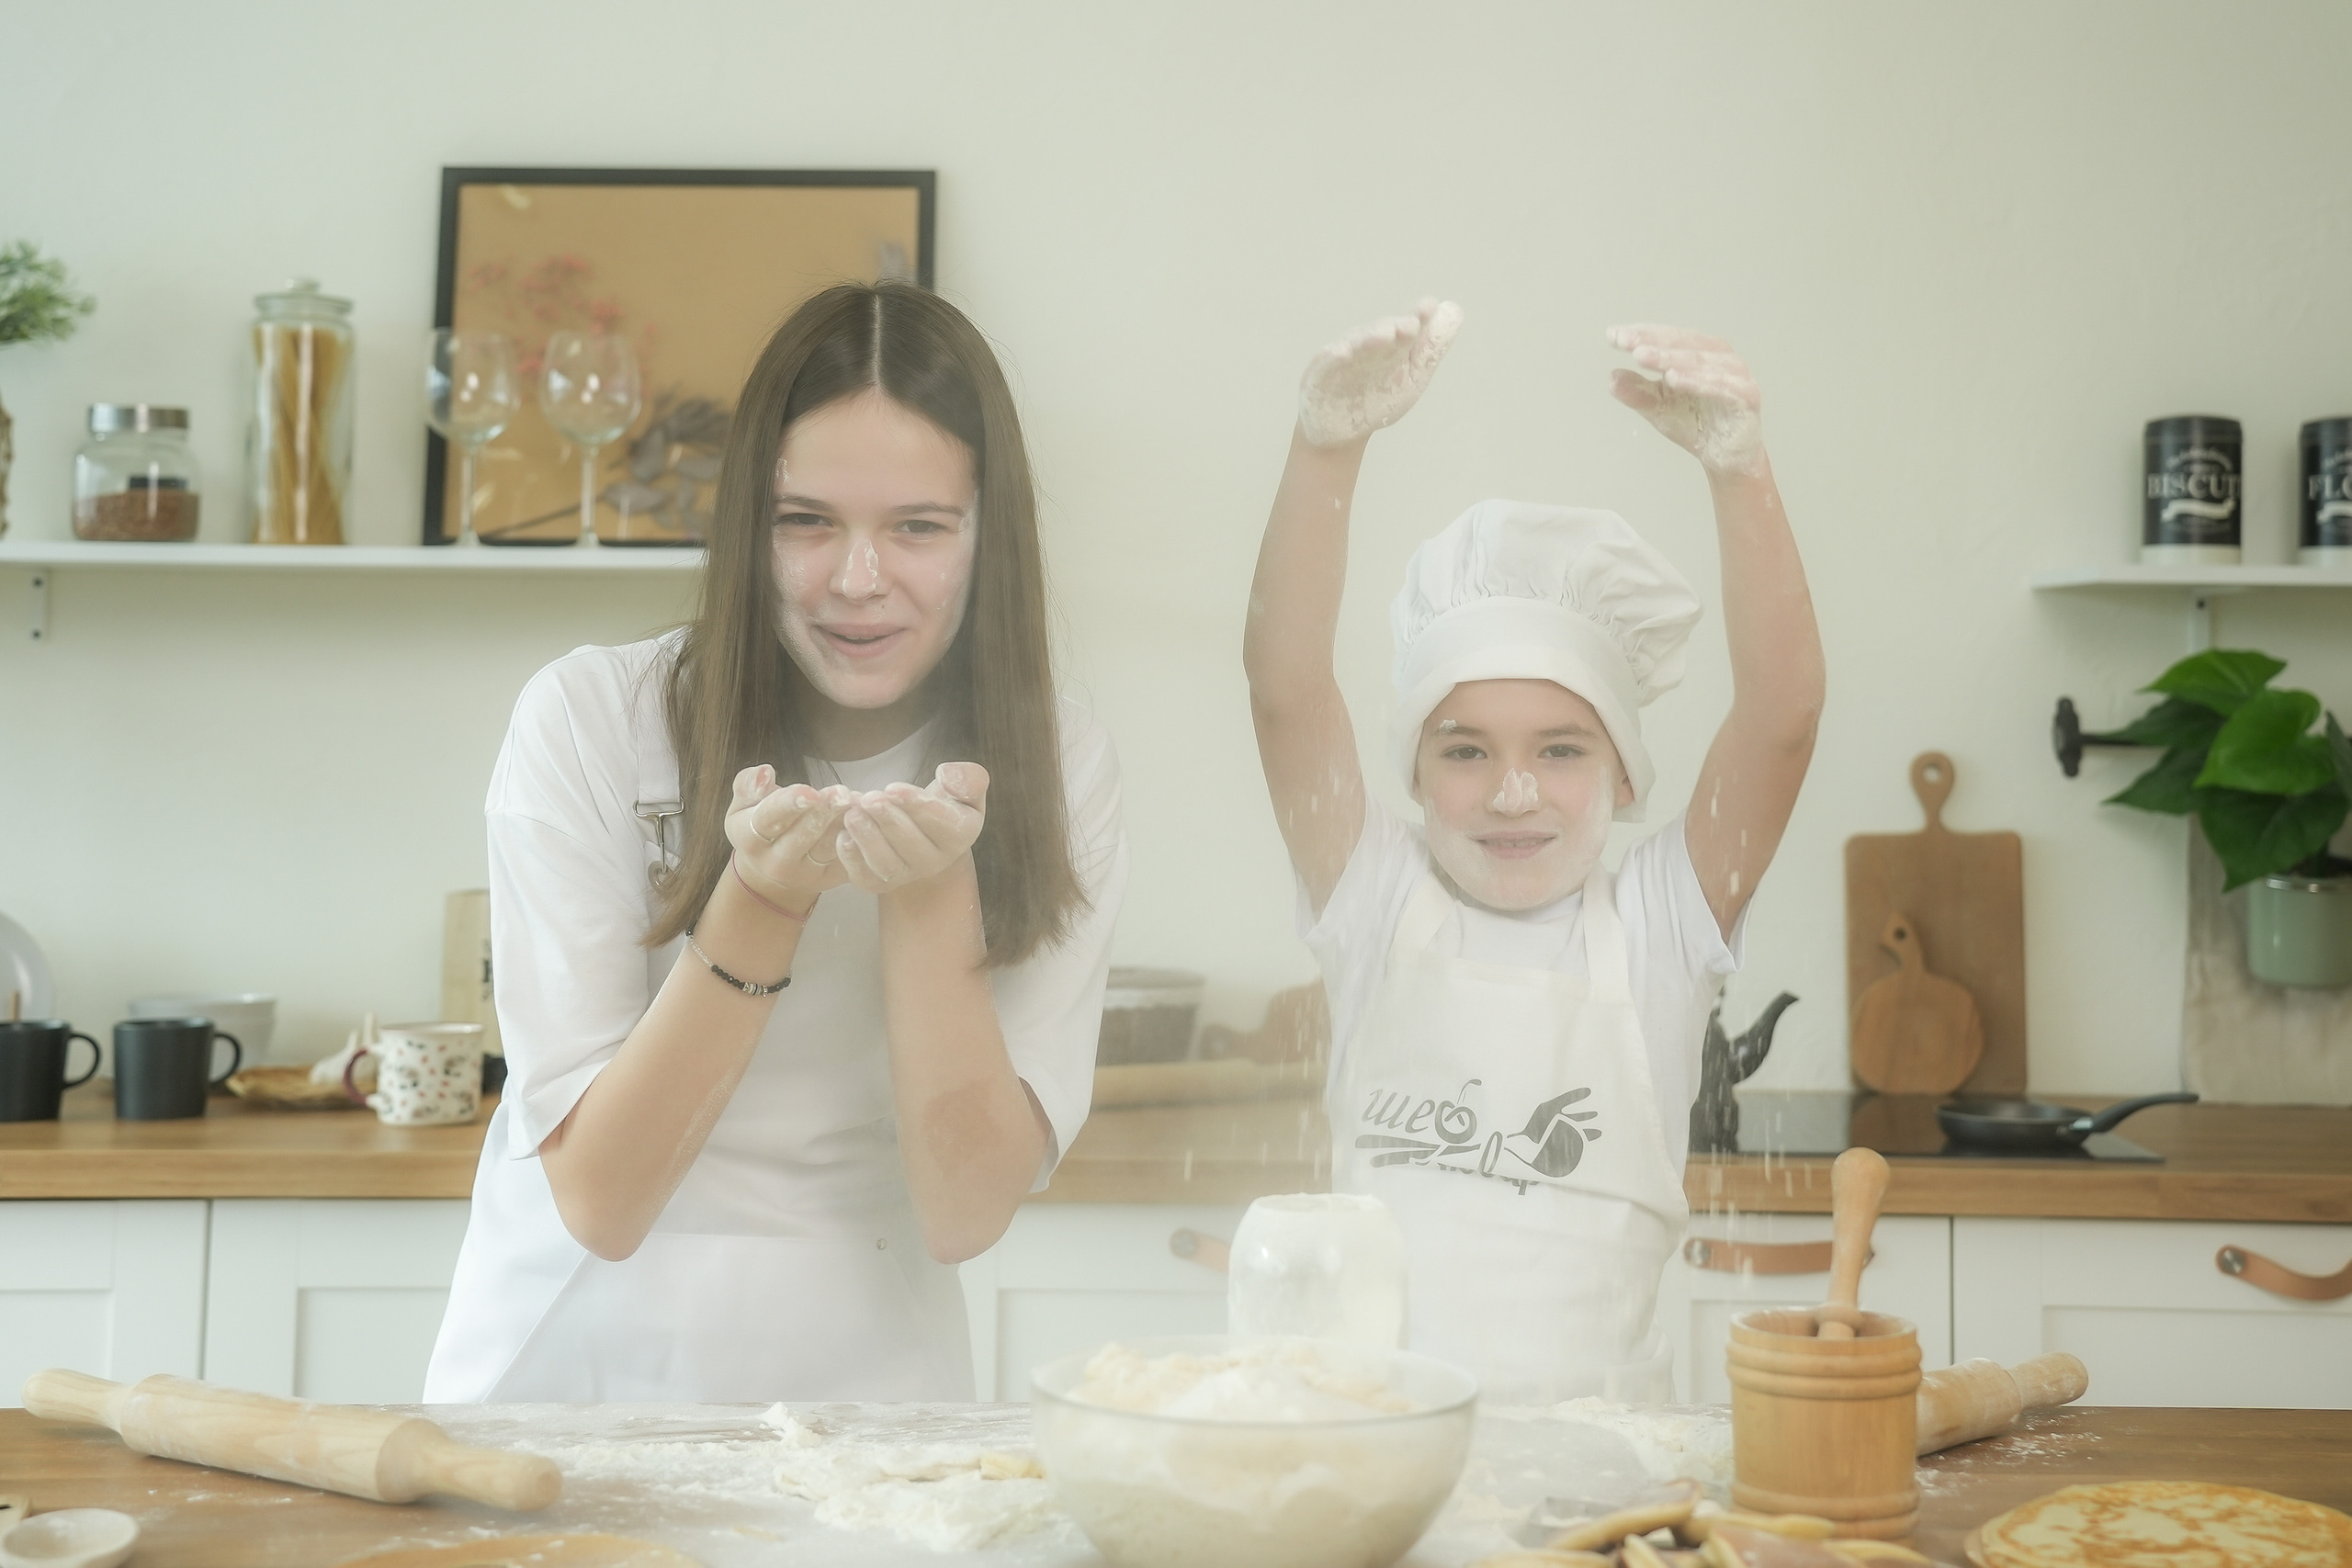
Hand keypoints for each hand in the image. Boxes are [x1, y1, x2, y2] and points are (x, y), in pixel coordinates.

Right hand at [725, 766, 853, 912]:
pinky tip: (868, 818)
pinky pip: (846, 859)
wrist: (769, 870)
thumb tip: (764, 772)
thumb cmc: (760, 825)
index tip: (810, 791)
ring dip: (844, 822)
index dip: (790, 803)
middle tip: (843, 793)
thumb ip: (748, 785)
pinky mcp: (829, 879)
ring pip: (827, 847)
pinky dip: (857, 839)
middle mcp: (775, 862)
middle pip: (803, 834)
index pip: (769, 818)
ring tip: (857, 801)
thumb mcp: (743, 805)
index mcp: (750, 840)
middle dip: (824, 812)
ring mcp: (804, 874)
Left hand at [833, 763, 988, 894]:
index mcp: (961, 835)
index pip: (942, 822)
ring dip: (867, 839)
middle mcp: (937, 862)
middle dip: (888, 820)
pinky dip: (851, 859)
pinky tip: (843, 835)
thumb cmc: (943, 804)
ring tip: (852, 814)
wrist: (926, 833)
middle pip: (911, 845)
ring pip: (886, 864)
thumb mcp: (964, 787)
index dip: (916, 805)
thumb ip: (968, 779)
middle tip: (868, 799)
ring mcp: (907, 875)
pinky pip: (865, 877)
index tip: (892, 787)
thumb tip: (949, 775)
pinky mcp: (881, 883)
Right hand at [1297, 298, 1463, 447]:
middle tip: (1411, 325)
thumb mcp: (1413, 376)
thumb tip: (1454, 310)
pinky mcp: (1318, 376)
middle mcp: (1366, 345)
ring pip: (1356, 345)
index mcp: (1391, 344)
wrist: (1343, 432)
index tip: (1429, 308)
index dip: (1417, 315)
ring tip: (1385, 336)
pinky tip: (1342, 354)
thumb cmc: (1379, 398)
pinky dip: (1333, 358)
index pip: (1406, 325)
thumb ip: (1432, 347)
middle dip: (1394, 327)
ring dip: (1369, 339)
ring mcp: (1341, 359)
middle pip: (1381, 332)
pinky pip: (1326, 365)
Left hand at [1607, 324, 1765, 476]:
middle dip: (1652, 341)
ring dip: (1670, 358)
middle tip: (1626, 342)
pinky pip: (1719, 386)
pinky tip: (1673, 379)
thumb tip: (1611, 377)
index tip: (1612, 336)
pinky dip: (1696, 381)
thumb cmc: (1695, 424)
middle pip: (1682, 344)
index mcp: (1698, 351)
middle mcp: (1719, 356)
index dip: (1641, 334)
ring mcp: (1735, 374)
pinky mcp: (1746, 395)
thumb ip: (1637, 392)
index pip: (1667, 337)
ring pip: (1699, 361)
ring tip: (1642, 356)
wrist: (1724, 456)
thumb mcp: (1657, 408)